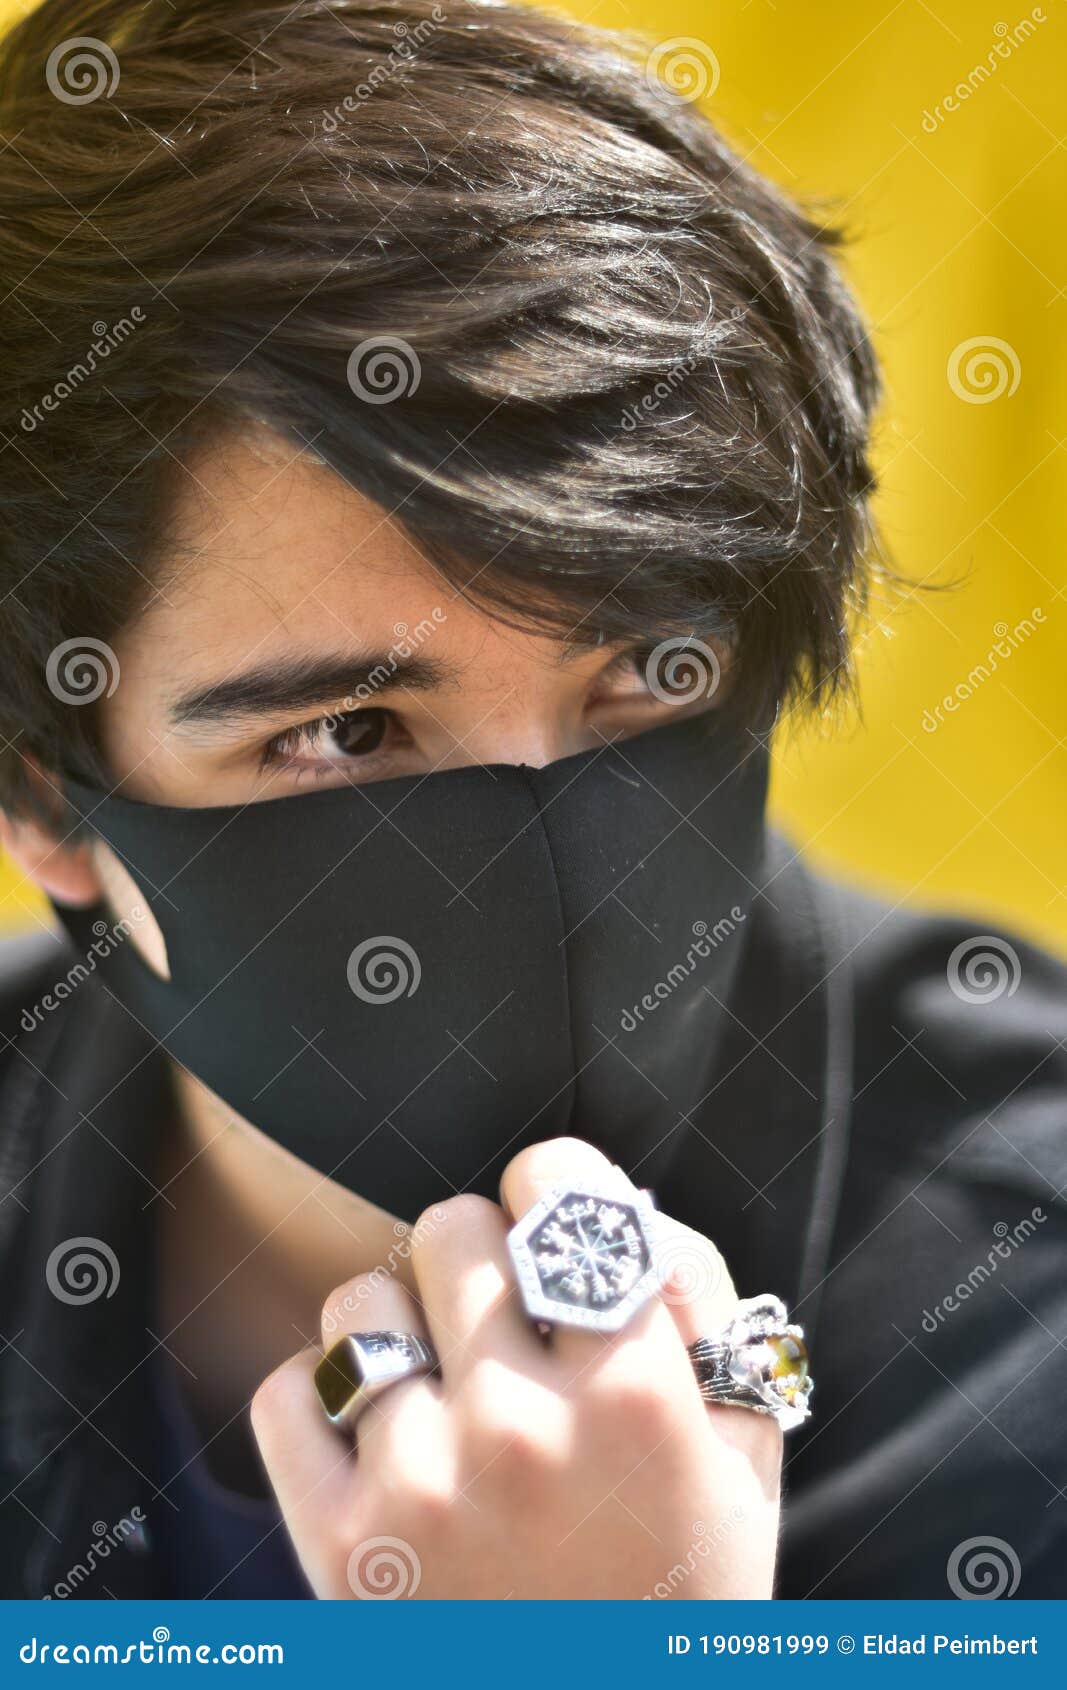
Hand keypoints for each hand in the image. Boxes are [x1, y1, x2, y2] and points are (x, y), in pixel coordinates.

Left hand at [250, 1136, 781, 1597]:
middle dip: (478, 1259)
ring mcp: (420, 1488)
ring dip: (399, 1329)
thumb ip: (700, 1304)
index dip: (555, 1187)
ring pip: (357, 1304)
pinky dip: (322, 1402)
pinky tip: (377, 1437)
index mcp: (634, 1399)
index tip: (553, 1221)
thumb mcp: (745, 1451)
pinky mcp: (339, 1546)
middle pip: (446, 1228)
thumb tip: (616, 1201)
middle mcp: (521, 1431)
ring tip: (440, 1389)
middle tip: (501, 1319)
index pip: (558, 1190)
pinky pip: (287, 1394)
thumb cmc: (683, 1591)